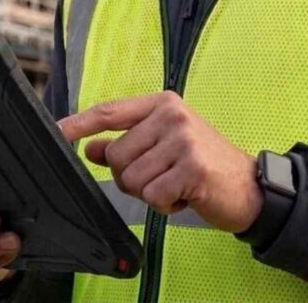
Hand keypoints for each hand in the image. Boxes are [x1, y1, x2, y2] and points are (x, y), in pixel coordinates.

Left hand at [59, 91, 263, 233]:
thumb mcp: (164, 147)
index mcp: (162, 104)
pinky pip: (152, 195)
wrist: (251, 187)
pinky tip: (186, 194)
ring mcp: (182, 139)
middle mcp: (171, 115)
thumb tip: (90, 147)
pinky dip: (165, 204)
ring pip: (132, 179)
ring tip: (177, 184)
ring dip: (151, 192)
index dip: (79, 124)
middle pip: (117, 155)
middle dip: (132, 177)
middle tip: (164, 176)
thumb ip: (127, 145)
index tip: (56, 132)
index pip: (109, 111)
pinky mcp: (192, 166)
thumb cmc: (204, 165)